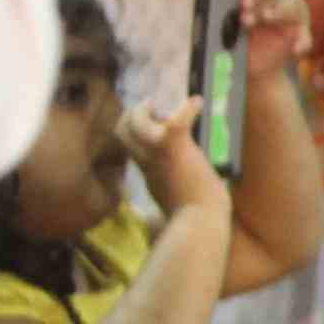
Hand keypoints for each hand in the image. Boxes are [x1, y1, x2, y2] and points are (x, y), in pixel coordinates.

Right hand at [122, 99, 229, 231]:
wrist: (200, 221)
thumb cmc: (191, 218)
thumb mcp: (170, 199)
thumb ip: (163, 189)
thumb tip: (155, 207)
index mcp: (147, 171)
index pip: (127, 143)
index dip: (132, 128)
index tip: (147, 120)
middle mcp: (147, 161)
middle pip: (123, 130)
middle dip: (132, 114)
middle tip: (150, 105)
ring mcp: (159, 153)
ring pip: (138, 122)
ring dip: (146, 109)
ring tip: (160, 102)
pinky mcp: (176, 148)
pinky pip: (176, 121)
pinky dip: (188, 109)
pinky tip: (197, 102)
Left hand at [224, 0, 312, 85]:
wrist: (244, 66)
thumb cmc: (228, 40)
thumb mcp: (217, 28)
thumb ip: (216, 17)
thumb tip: (214, 14)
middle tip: (245, 5)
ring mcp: (288, 7)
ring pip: (290, 0)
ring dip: (277, 9)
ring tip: (265, 18)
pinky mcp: (299, 29)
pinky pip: (304, 31)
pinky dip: (301, 39)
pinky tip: (295, 49)